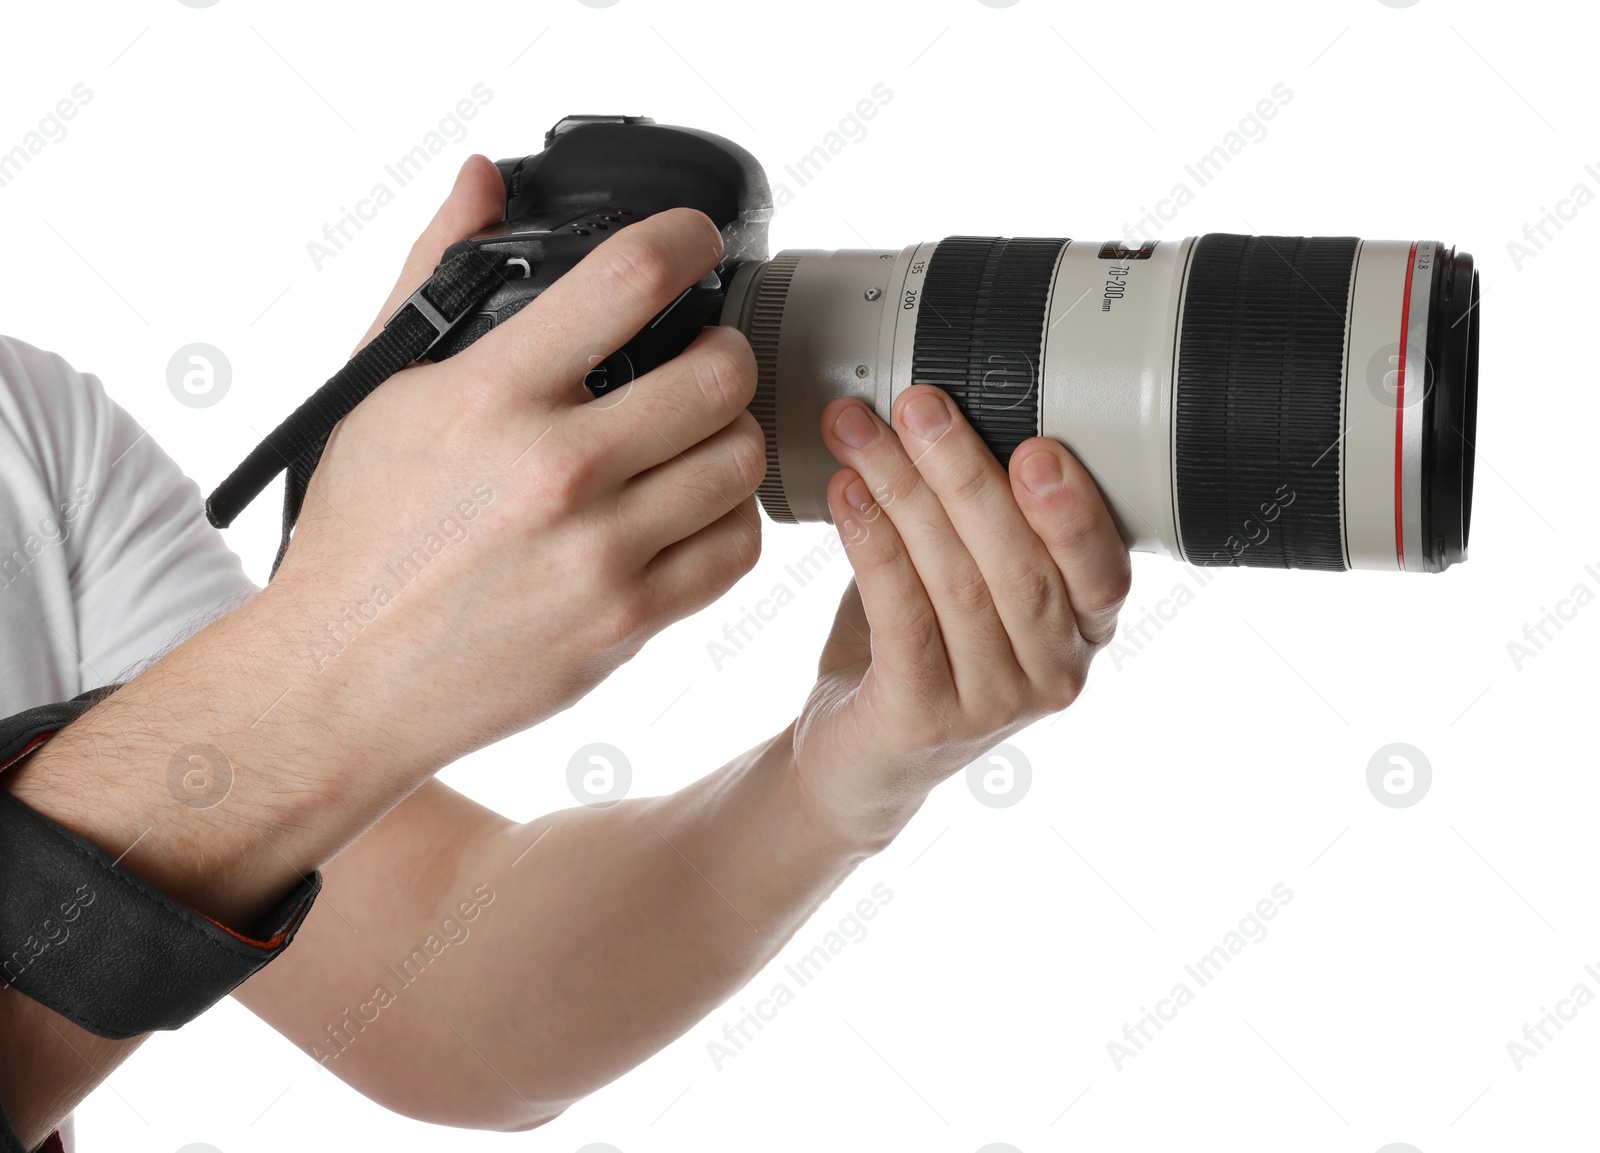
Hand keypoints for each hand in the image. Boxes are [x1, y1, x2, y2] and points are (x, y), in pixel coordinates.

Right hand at [266, 155, 766, 767]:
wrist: (343, 678)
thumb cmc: (359, 533)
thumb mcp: (380, 388)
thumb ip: (436, 271)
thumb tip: (481, 179)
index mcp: (490, 396)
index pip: (629, 279)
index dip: (686, 240)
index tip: (697, 242)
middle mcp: (555, 470)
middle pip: (720, 374)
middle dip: (725, 352)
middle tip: (706, 359)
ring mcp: (599, 553)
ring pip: (740, 460)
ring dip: (731, 435)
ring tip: (700, 436)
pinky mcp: (626, 621)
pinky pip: (735, 550)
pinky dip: (730, 519)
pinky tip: (694, 507)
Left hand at [787, 386, 1131, 845]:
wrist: (856, 760)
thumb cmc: (918, 652)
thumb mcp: (966, 581)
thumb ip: (976, 516)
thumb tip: (941, 407)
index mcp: (1083, 631)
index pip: (1104, 569)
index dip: (1074, 509)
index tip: (1037, 444)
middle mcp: (1054, 674)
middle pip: (1018, 565)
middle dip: (964, 474)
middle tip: (919, 406)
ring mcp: (992, 707)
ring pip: (956, 584)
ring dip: (903, 493)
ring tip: (859, 433)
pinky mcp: (923, 721)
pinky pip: (902, 619)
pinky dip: (872, 546)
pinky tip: (847, 495)